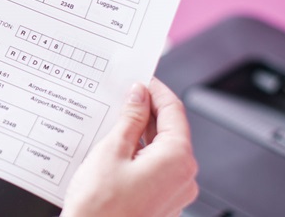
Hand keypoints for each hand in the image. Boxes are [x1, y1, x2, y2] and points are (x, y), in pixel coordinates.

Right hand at [61, 78, 197, 216]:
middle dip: (147, 112)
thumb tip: (138, 95)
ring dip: (142, 135)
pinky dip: (141, 155)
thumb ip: (130, 118)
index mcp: (178, 158)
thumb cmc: (100, 208)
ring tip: (115, 124)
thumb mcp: (111, 151)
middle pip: (170, 131)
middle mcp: (184, 177)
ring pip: (163, 151)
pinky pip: (158, 170)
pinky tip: (119, 150)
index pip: (174, 110)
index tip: (142, 79)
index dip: (156, 90)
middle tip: (123, 97)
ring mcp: (176, 194)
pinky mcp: (164, 205)